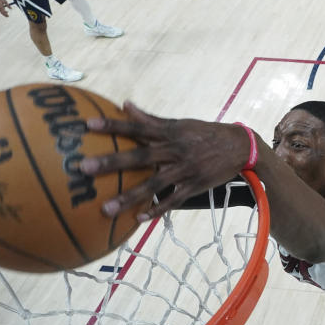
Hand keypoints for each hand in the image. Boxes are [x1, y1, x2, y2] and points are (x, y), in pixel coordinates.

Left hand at [79, 102, 251, 219]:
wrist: (239, 146)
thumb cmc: (205, 133)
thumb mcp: (180, 123)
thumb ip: (151, 118)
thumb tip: (125, 105)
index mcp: (170, 132)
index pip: (137, 127)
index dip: (114, 125)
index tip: (88, 126)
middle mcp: (175, 150)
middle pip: (140, 156)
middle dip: (112, 162)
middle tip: (85, 168)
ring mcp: (185, 170)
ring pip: (153, 184)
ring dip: (129, 197)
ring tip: (105, 209)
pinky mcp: (194, 186)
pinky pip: (173, 200)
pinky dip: (157, 210)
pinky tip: (138, 219)